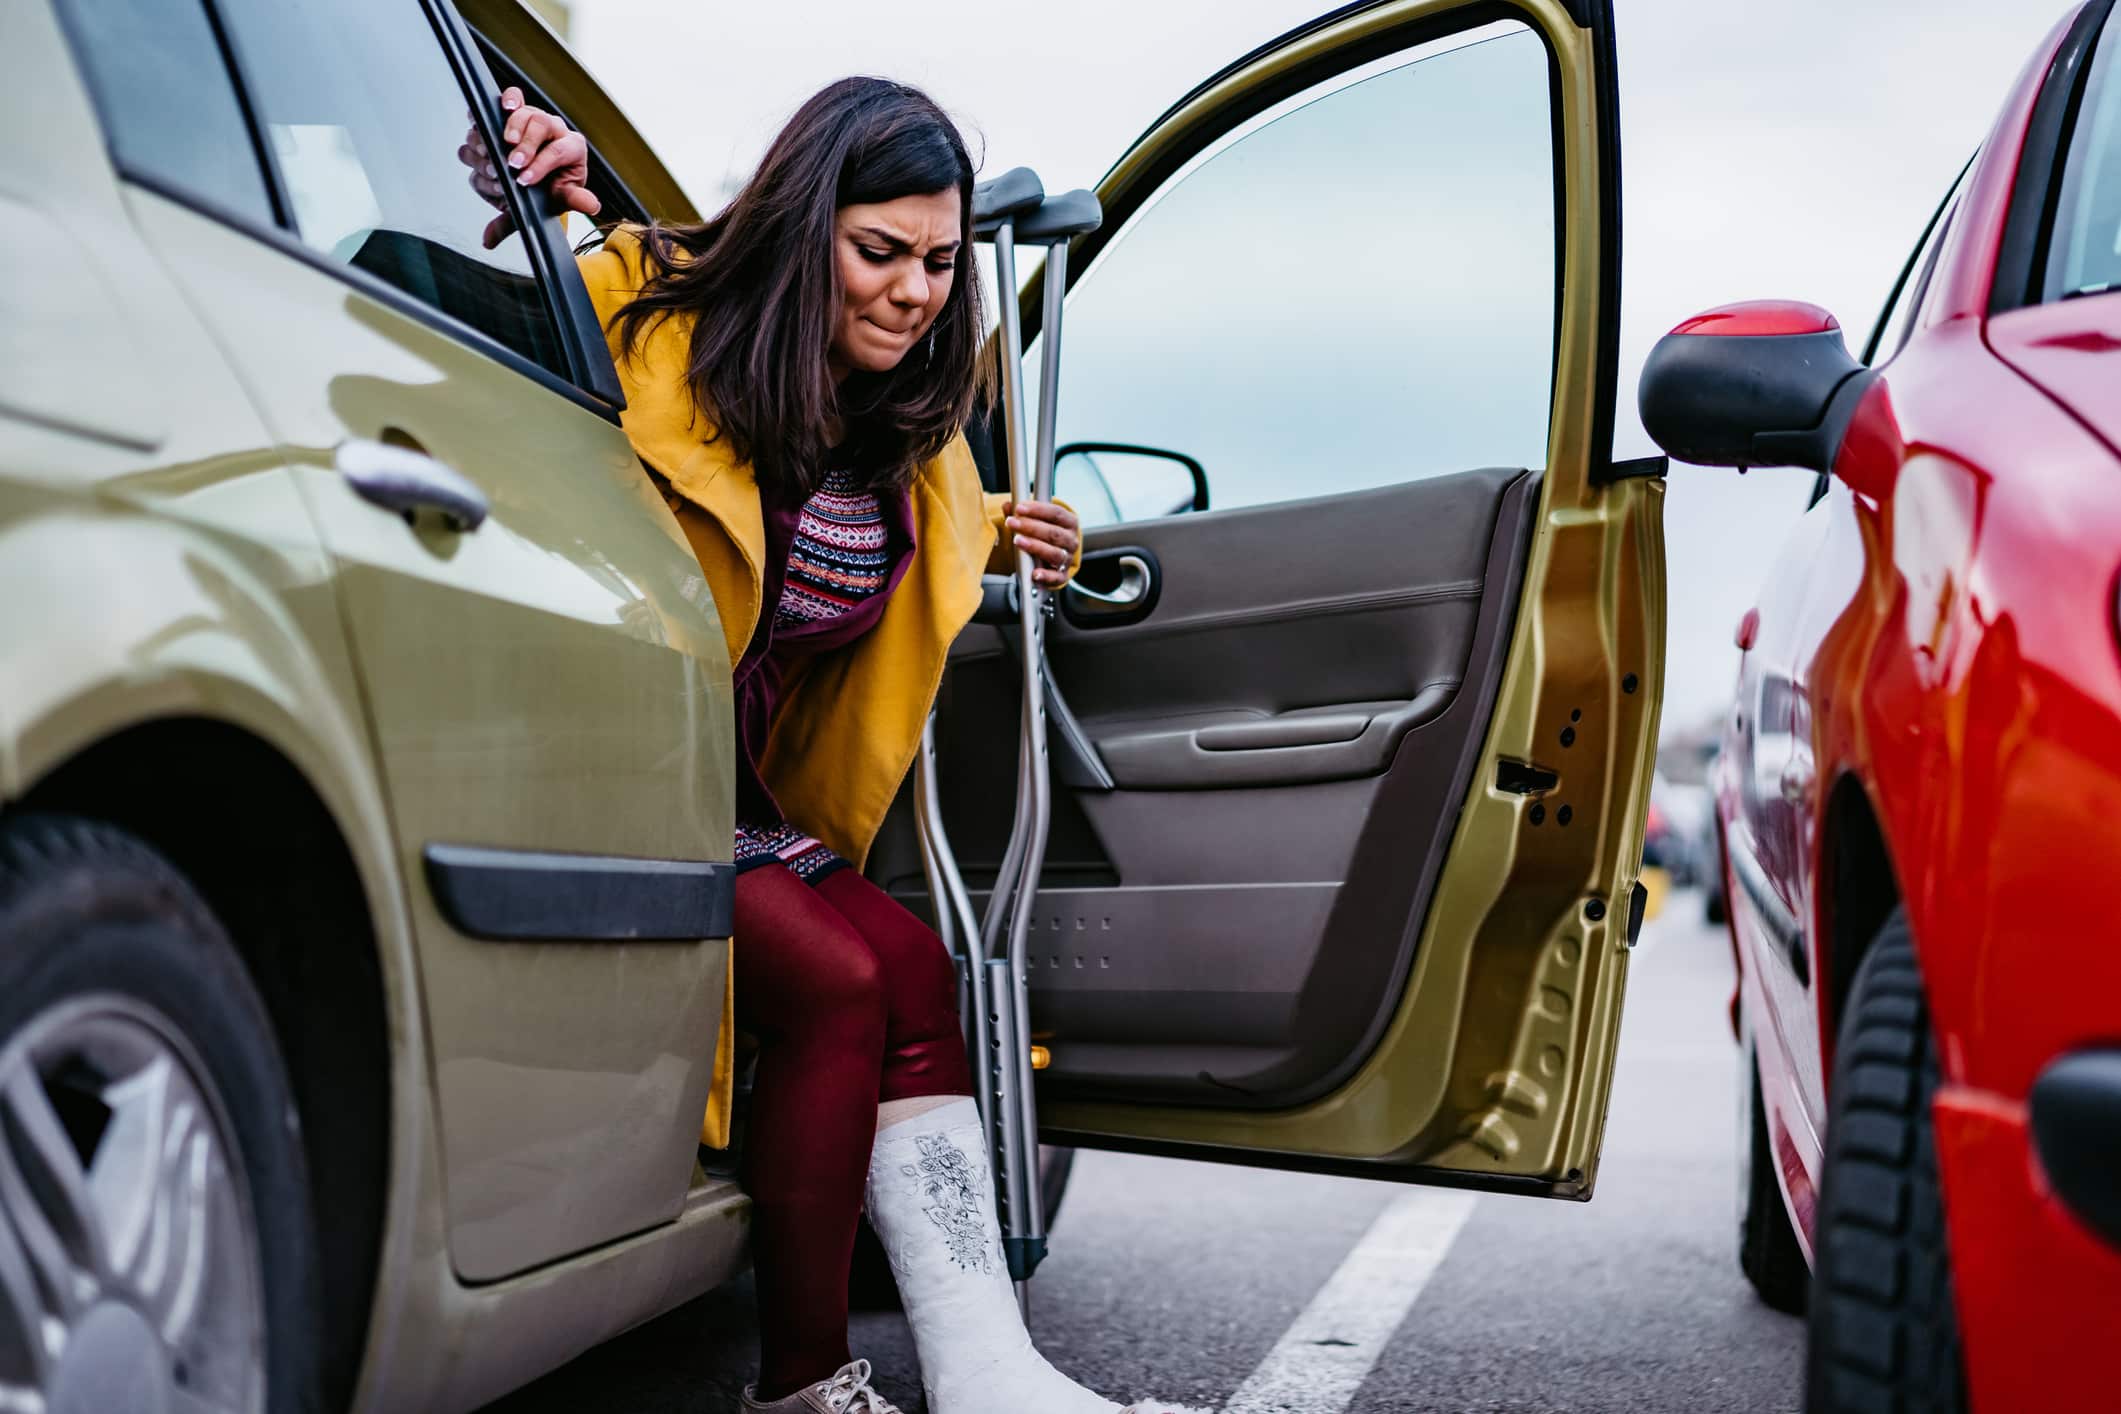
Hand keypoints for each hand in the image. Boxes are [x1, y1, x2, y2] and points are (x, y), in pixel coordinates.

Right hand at [457, 86, 601, 248]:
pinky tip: (479, 123)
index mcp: (572, 146)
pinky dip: (488, 112)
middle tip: (512, 163)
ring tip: (490, 158)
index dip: (540, 164)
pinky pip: (499, 103)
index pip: (558, 150)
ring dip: (499, 136)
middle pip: (538, 121)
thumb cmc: (553, 188)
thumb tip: (592, 206)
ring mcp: (530, 119)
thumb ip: (575, 200)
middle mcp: (552, 127)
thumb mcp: (564, 197)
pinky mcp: (509, 117)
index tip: (525, 180)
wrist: (535, 185)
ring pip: (514, 114)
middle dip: (524, 144)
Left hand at [1003, 500, 1079, 588]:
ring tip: (1018, 541)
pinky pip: (1056, 577)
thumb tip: (1008, 506)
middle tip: (1012, 523)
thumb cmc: (1046, 534)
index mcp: (1069, 523)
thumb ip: (1022, 513)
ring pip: (1054, 553)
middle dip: (1031, 527)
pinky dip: (1046, 576)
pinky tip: (1034, 573)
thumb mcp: (1038, 521)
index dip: (1038, 509)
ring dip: (1035, 546)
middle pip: (1054, 533)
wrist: (1055, 557)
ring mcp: (1067, 558)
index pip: (1056, 513)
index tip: (1019, 508)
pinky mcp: (1062, 575)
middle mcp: (1071, 540)